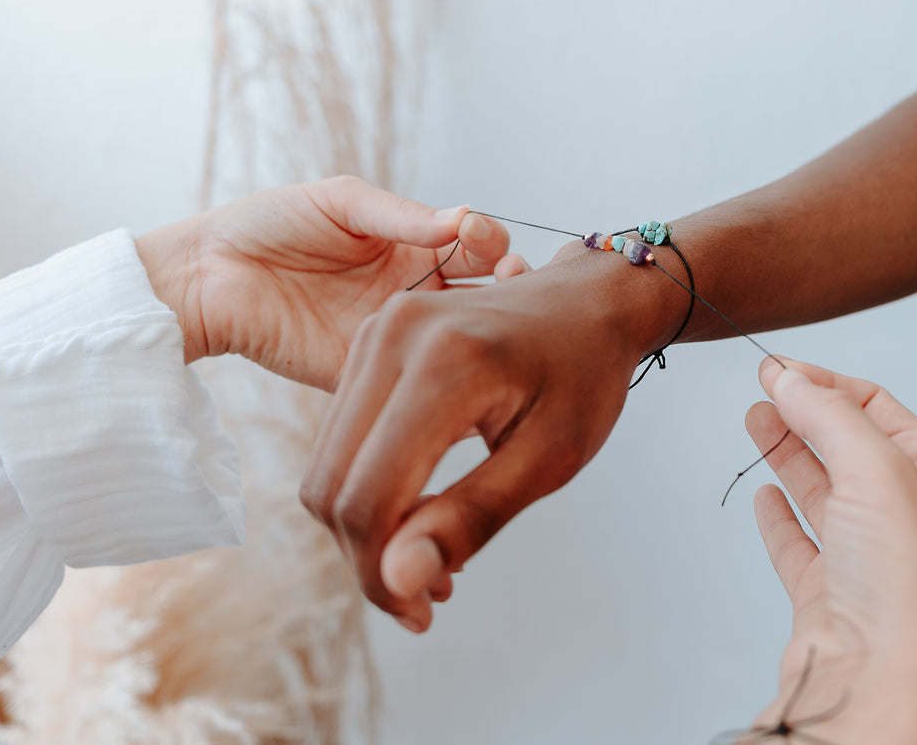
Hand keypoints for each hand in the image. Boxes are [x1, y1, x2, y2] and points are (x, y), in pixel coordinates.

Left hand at [135, 176, 520, 390]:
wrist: (208, 274)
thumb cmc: (269, 224)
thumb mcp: (340, 201)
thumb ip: (401, 214)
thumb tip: (463, 218)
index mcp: (413, 245)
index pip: (475, 244)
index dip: (489, 239)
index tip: (478, 234)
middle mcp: (413, 291)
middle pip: (483, 292)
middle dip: (508, 282)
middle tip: (511, 276)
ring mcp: (394, 335)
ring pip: (459, 340)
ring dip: (487, 329)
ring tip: (495, 318)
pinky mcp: (366, 373)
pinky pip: (413, 385)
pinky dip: (446, 378)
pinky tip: (462, 365)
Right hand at [298, 238, 683, 631]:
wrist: (589, 302)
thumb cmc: (584, 377)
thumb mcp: (550, 457)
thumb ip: (472, 517)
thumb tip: (398, 582)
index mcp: (446, 363)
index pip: (369, 498)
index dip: (381, 574)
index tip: (424, 614)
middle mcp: (393, 336)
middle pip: (332, 485)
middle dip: (368, 559)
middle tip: (428, 598)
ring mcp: (374, 330)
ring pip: (327, 465)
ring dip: (365, 528)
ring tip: (432, 556)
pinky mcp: (368, 339)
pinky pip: (341, 435)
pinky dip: (367, 486)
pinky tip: (420, 511)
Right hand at [737, 358, 916, 744]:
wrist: (878, 686)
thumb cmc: (904, 589)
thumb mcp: (876, 469)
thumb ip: (829, 414)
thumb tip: (789, 375)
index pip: (877, 407)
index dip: (826, 382)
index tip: (779, 368)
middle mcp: (905, 517)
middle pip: (848, 445)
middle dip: (805, 412)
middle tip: (763, 387)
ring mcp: (865, 559)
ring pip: (821, 491)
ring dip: (787, 453)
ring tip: (756, 421)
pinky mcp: (827, 598)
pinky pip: (799, 545)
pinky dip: (779, 518)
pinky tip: (765, 497)